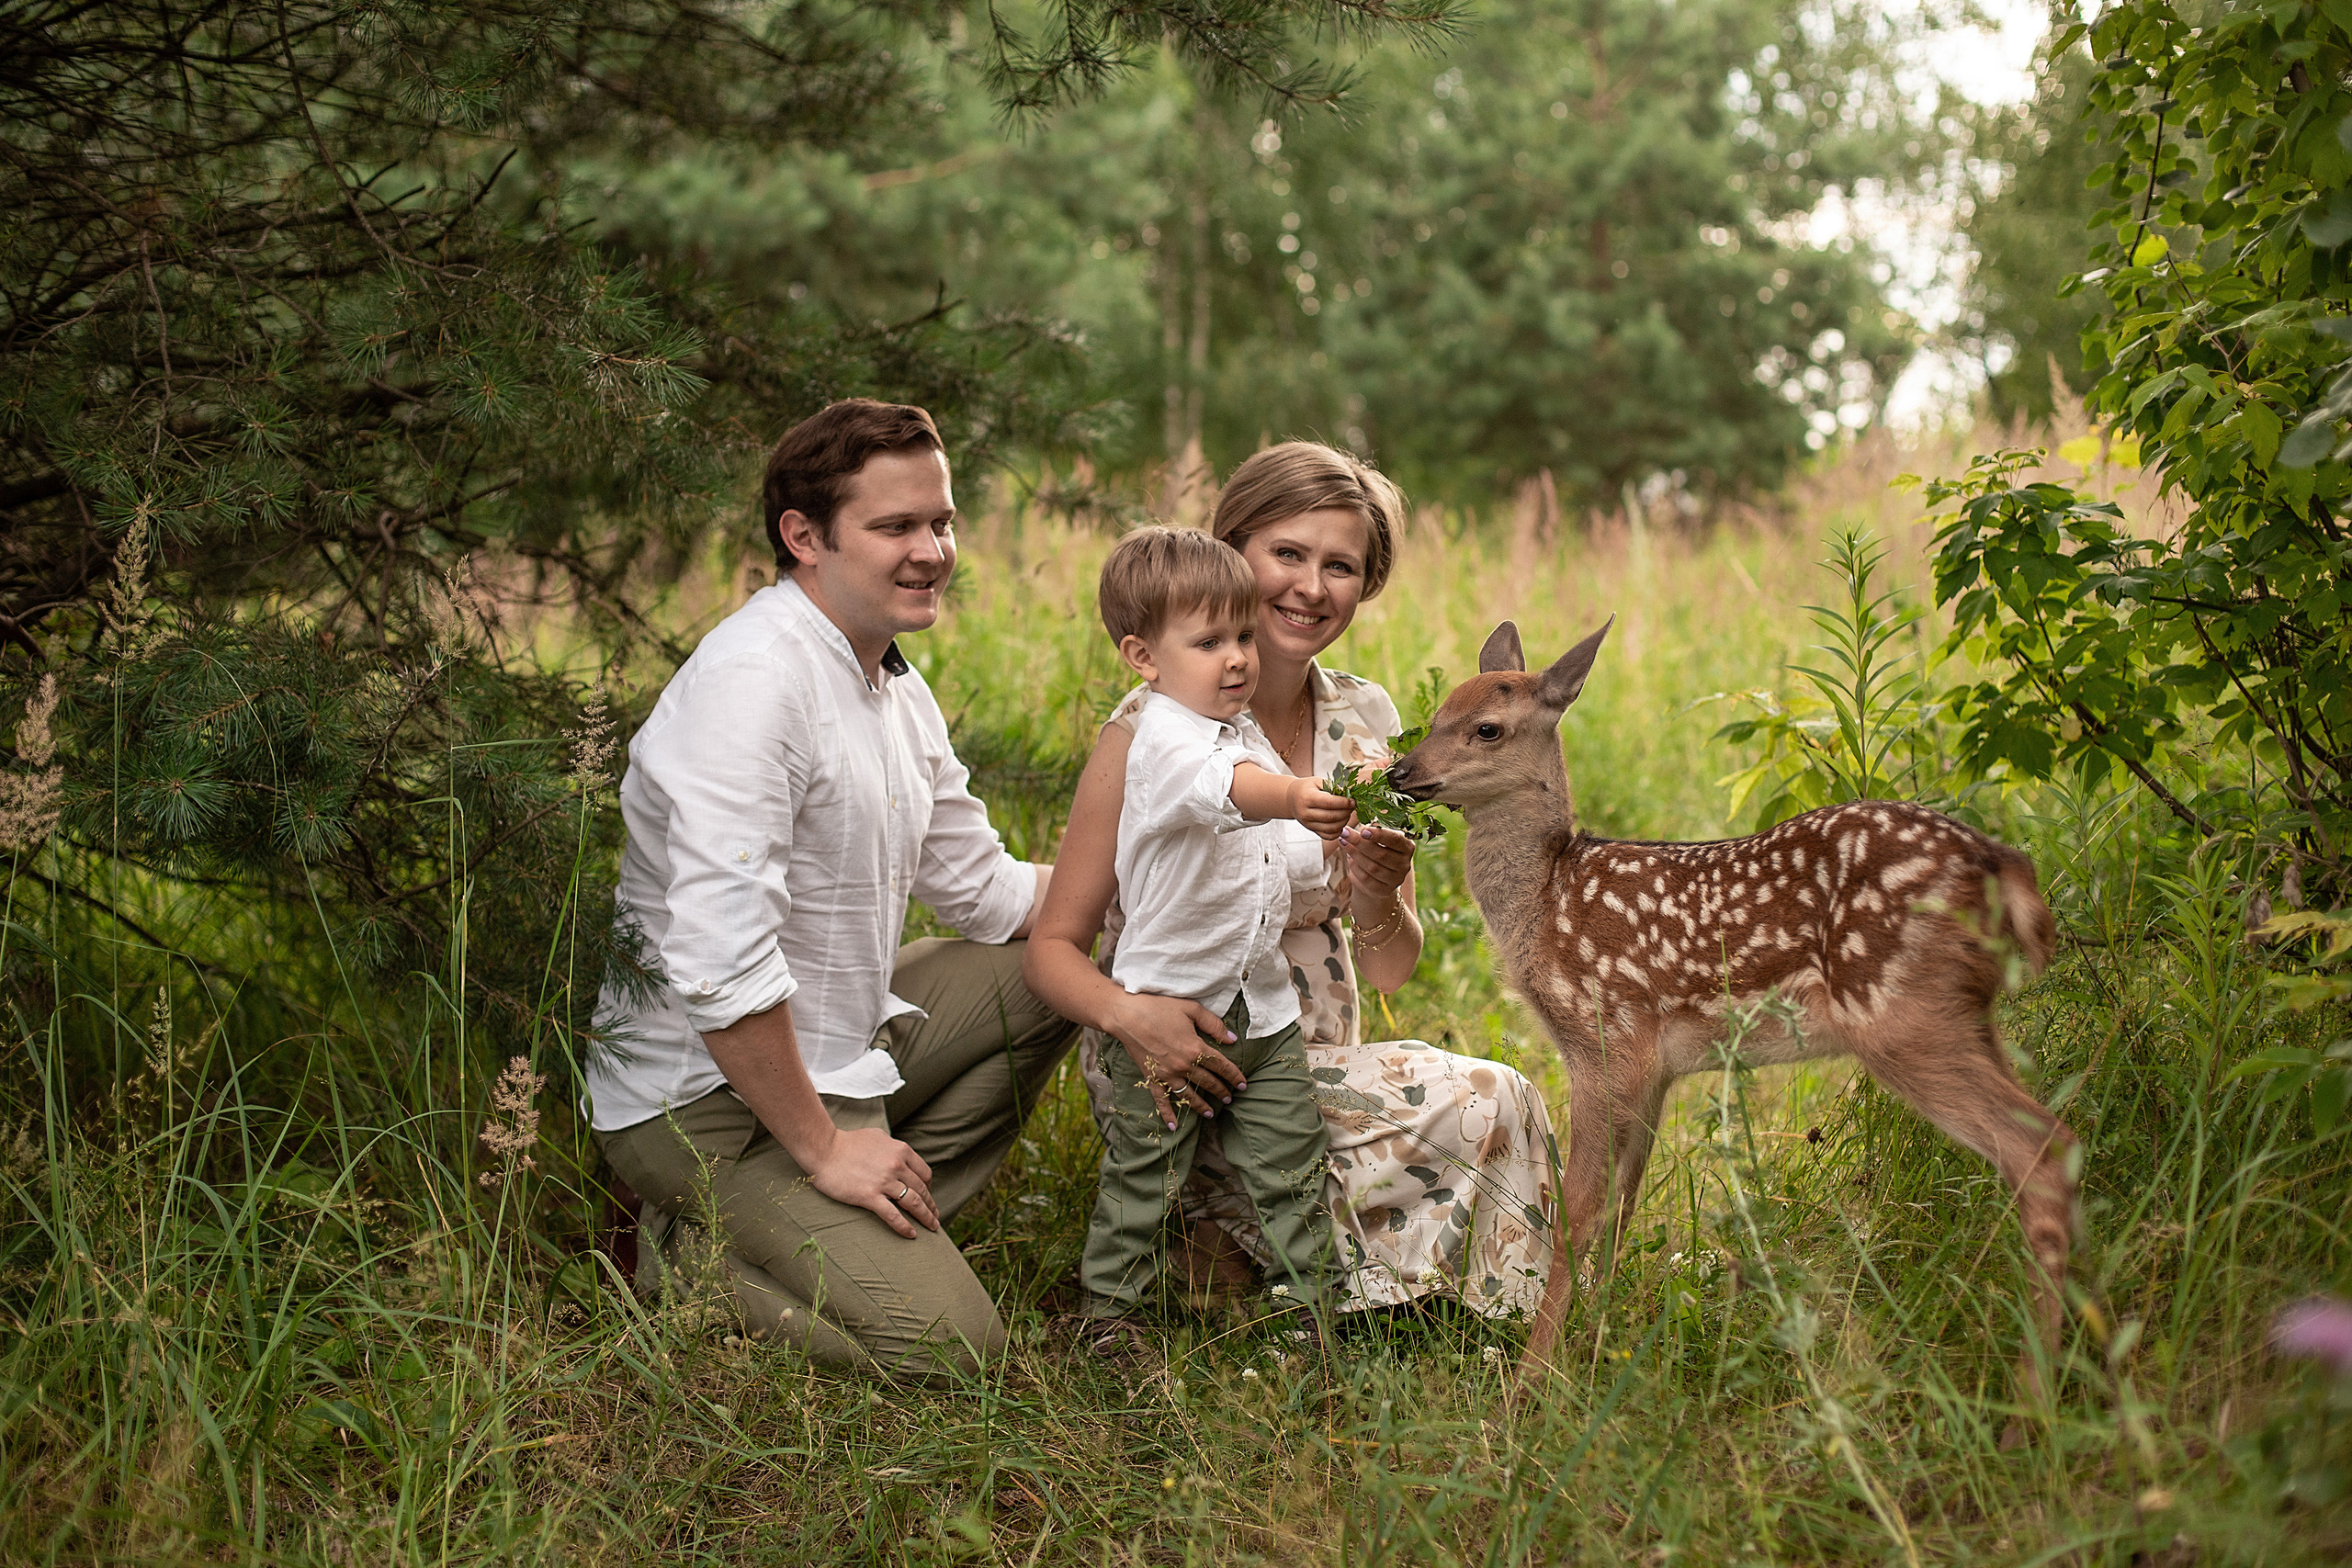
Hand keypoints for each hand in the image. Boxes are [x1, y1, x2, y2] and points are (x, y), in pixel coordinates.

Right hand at [805, 1124, 938, 1238]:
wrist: (824, 1149)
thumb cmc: (848, 1142)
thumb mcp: (878, 1136)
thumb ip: (893, 1146)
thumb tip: (901, 1156)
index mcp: (901, 1151)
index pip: (924, 1173)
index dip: (929, 1187)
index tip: (928, 1196)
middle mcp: (896, 1166)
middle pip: (921, 1190)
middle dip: (931, 1205)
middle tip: (935, 1216)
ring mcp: (884, 1182)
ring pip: (912, 1203)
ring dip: (925, 1217)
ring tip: (931, 1226)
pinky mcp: (869, 1196)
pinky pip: (892, 1215)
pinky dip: (904, 1226)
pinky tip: (911, 1234)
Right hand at [1107, 992, 1247, 1128]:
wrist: (1126, 1015)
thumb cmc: (1159, 1007)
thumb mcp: (1191, 1009)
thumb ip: (1214, 1024)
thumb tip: (1232, 1039)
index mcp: (1195, 1049)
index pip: (1221, 1066)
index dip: (1234, 1075)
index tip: (1243, 1084)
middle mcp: (1183, 1066)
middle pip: (1208, 1082)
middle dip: (1221, 1091)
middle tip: (1230, 1099)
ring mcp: (1167, 1074)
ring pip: (1189, 1096)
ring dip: (1201, 1106)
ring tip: (1211, 1113)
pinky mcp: (1152, 1077)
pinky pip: (1161, 1100)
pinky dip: (1167, 1114)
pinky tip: (1173, 1126)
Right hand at [1290, 777, 1355, 839]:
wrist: (1292, 798)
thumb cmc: (1307, 788)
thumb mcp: (1318, 781)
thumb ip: (1333, 787)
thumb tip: (1349, 796)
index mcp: (1307, 798)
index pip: (1328, 803)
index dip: (1344, 803)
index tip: (1353, 800)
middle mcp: (1305, 813)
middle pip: (1331, 817)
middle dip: (1346, 812)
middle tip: (1353, 806)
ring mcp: (1308, 824)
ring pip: (1331, 828)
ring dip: (1344, 821)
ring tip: (1347, 812)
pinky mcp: (1312, 830)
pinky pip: (1328, 836)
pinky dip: (1338, 831)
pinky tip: (1341, 822)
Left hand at [1339, 822, 1415, 904]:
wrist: (1378, 873)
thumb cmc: (1379, 847)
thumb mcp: (1381, 836)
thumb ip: (1377, 828)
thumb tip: (1371, 823)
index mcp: (1408, 847)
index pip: (1395, 840)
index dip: (1379, 835)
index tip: (1363, 830)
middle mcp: (1405, 865)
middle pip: (1381, 854)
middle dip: (1360, 842)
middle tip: (1344, 833)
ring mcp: (1396, 879)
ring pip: (1372, 867)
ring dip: (1354, 854)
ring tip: (1343, 842)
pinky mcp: (1384, 890)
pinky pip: (1366, 879)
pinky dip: (1355, 867)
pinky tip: (1348, 857)